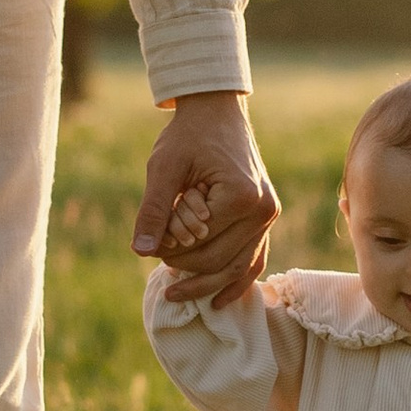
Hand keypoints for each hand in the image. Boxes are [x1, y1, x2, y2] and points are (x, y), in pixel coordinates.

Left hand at [133, 91, 279, 299]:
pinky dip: (237, 281)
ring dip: (208, 285)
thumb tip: (140, 251)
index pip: (200, 244)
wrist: (216, 110)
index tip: (150, 244)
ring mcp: (269, 215)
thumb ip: (154, 210)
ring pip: (238, 267)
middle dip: (186, 267)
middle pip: (220, 260)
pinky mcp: (266, 216)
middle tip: (159, 268)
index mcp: (241, 197)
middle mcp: (263, 210)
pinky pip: (254, 258)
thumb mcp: (164, 167)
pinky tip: (218, 301)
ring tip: (175, 295)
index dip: (171, 250)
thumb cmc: (188, 135)